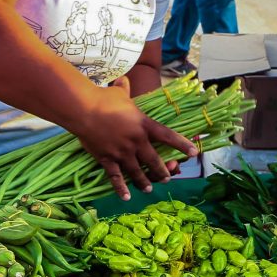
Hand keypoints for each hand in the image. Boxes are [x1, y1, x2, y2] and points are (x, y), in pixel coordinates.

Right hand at [70, 85, 198, 200]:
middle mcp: (136, 141)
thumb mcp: (118, 93)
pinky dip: (121, 188)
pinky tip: (126, 197)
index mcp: (143, 125)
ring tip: (149, 188)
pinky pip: (116, 177)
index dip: (182, 145)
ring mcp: (122, 152)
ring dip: (145, 182)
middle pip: (154, 160)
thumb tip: (123, 79)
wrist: (83, 109)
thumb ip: (124, 89)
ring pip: (137, 172)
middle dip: (162, 171)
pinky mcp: (107, 159)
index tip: (193, 153)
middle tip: (167, 177)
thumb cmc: (103, 98)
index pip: (168, 136)